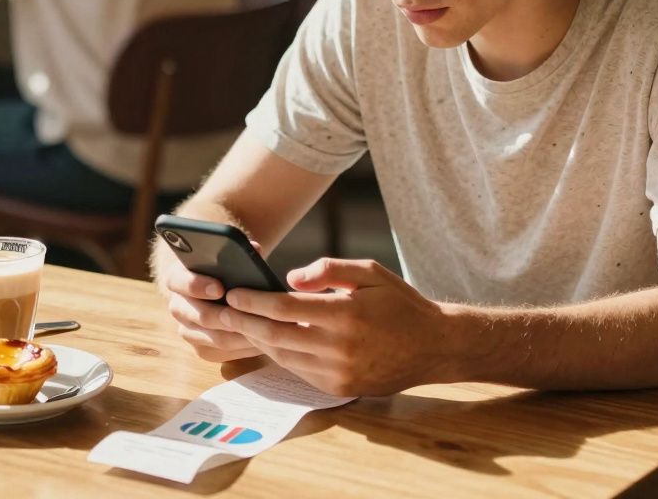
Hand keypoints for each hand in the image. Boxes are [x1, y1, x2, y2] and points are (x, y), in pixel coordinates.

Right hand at [154, 240, 261, 362]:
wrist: (213, 287)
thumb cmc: (222, 266)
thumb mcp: (226, 252)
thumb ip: (237, 249)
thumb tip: (254, 249)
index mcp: (176, 278)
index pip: (180, 282)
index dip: (198, 285)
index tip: (220, 287)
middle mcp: (177, 307)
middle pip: (201, 316)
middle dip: (228, 317)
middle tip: (252, 316)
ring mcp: (187, 330)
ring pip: (214, 339)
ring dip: (241, 335)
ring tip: (266, 329)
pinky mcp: (201, 349)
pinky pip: (222, 353)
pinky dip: (244, 349)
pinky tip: (264, 342)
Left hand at [220, 258, 445, 395]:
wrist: (433, 347)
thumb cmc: (400, 304)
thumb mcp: (370, 272)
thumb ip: (328, 269)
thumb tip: (289, 279)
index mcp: (345, 313)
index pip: (285, 307)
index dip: (254, 300)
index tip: (234, 292)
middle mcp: (339, 347)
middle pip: (276, 335)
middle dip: (245, 322)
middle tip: (223, 310)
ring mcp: (338, 372)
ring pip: (283, 356)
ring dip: (257, 341)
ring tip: (240, 325)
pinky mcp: (339, 388)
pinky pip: (299, 371)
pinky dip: (280, 356)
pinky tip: (269, 342)